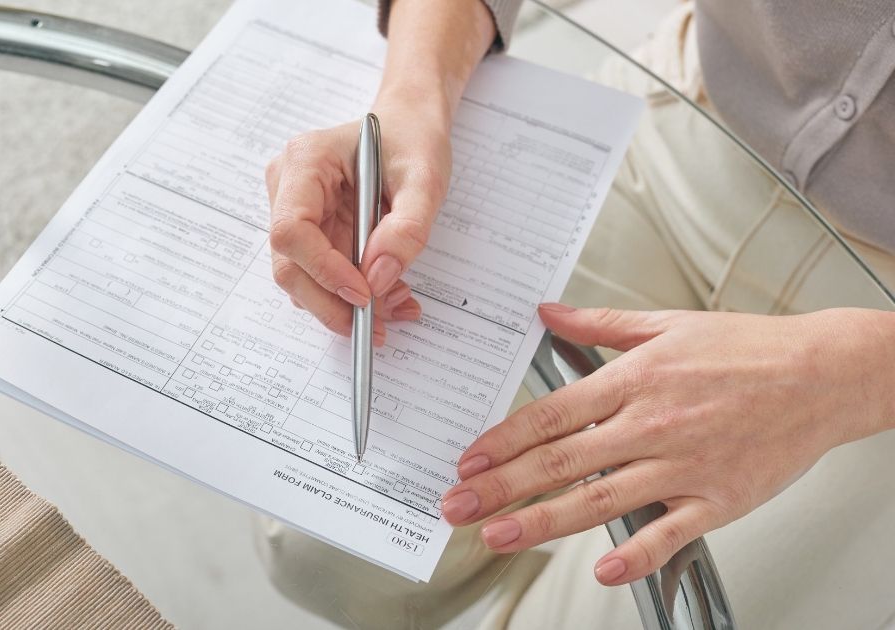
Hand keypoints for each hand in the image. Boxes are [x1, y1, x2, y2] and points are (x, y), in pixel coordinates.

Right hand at [265, 100, 451, 343]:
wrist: (407, 127)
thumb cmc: (412, 140)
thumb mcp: (425, 178)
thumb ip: (407, 228)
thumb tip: (378, 278)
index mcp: (305, 161)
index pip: (291, 230)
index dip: (323, 270)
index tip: (364, 294)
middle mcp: (287, 187)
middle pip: (289, 264)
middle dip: (331, 302)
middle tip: (376, 325)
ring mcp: (292, 212)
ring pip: (302, 278)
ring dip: (344, 304)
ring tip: (396, 304)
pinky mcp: (308, 233)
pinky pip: (320, 276)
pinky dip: (350, 295)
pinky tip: (387, 293)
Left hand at [442, 304, 894, 584]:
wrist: (824, 373)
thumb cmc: (749, 349)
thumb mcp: (667, 323)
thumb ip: (598, 324)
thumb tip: (547, 312)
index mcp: (634, 380)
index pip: (550, 414)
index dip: (503, 439)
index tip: (470, 459)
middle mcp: (651, 424)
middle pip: (560, 461)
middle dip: (500, 485)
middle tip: (458, 505)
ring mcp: (683, 465)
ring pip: (598, 499)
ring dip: (542, 521)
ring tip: (498, 535)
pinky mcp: (718, 499)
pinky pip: (669, 532)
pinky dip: (636, 553)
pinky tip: (603, 569)